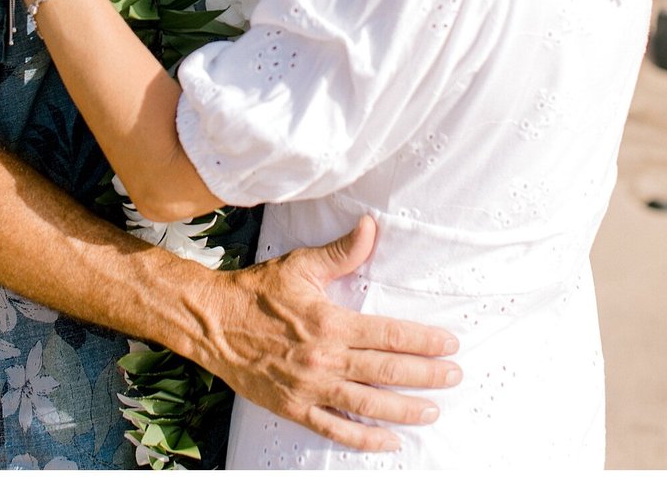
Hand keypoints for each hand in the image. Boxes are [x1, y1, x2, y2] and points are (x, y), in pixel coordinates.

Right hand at [192, 216, 460, 450]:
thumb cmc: (258, 291)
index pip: (388, 334)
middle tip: (454, 375)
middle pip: (386, 372)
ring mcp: (309, 388)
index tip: (449, 343)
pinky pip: (336, 429)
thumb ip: (341, 251)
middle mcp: (324, 359)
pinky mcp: (294, 408)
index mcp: (329, 322)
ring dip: (405, 409)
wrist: (212, 322)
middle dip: (425, 375)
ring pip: (368, 404)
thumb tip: (371, 227)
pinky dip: (365, 438)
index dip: (423, 341)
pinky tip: (390, 440)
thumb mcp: (300, 265)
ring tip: (433, 411)